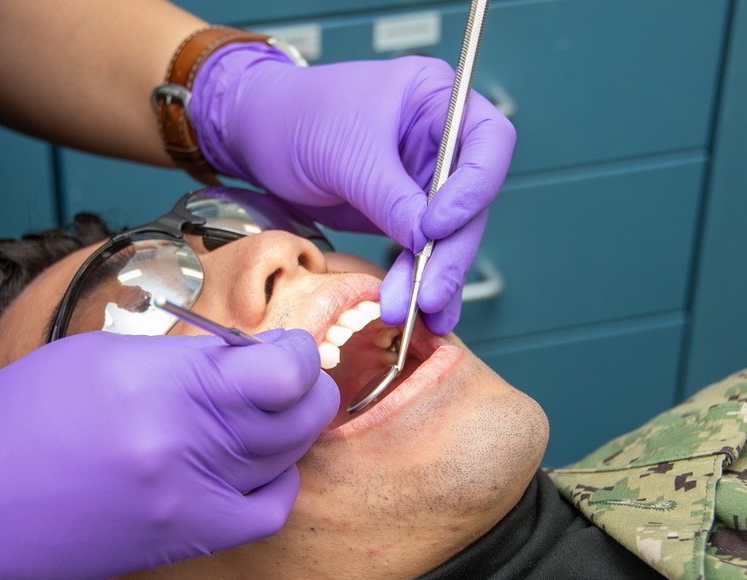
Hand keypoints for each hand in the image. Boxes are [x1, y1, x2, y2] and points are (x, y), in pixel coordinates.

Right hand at [0, 329, 337, 579]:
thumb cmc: (26, 411)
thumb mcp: (106, 354)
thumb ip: (187, 357)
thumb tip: (246, 356)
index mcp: (162, 383)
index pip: (279, 369)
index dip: (299, 353)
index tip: (289, 347)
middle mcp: (184, 443)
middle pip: (293, 414)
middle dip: (308, 387)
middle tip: (292, 375)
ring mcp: (186, 498)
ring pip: (285, 459)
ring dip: (294, 429)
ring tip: (273, 413)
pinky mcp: (180, 540)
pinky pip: (265, 513)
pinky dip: (277, 483)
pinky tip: (258, 465)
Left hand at [193, 48, 515, 334]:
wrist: (258, 135)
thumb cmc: (297, 115)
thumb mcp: (344, 151)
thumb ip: (388, 195)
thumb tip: (426, 240)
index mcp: (436, 99)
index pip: (488, 141)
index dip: (473, 187)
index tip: (436, 225)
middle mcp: (440, 140)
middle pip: (471, 201)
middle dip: (449, 251)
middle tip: (428, 292)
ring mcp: (423, 180)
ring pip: (448, 235)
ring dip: (433, 277)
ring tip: (418, 313)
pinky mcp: (404, 214)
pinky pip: (422, 252)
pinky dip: (418, 281)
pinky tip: (417, 312)